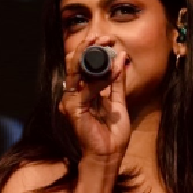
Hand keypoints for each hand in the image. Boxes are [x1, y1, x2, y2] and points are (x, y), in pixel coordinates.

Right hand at [60, 42, 131, 164]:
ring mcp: (71, 102)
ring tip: (104, 44)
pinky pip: (86, 89)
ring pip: (75, 71)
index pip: (83, 65)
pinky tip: (113, 70)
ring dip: (90, 55)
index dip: (93, 49)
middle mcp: (73, 95)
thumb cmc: (111, 134)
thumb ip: (117, 83)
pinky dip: (101, 78)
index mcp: (82, 92)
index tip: (107, 38)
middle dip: (89, 47)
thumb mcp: (118, 103)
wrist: (108, 156)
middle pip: (75, 64)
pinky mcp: (73, 110)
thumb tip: (121, 59)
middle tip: (104, 35)